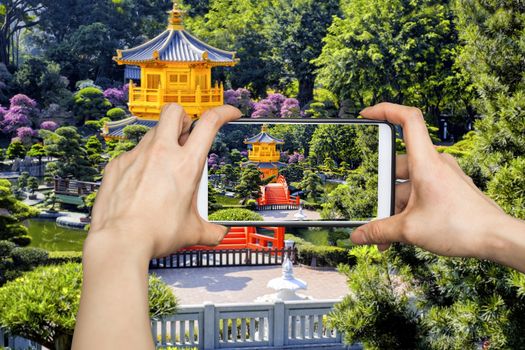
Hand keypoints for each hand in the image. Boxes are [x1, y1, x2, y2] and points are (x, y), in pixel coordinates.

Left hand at [87, 103, 241, 258]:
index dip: (223, 112)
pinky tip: (142, 182)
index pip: (209, 122)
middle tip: (187, 134)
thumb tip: (219, 233)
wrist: (119, 241)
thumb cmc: (154, 234)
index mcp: (186, 165)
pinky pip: (133, 153)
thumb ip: (211, 230)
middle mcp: (161, 153)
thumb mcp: (192, 231)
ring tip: (164, 166)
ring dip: (163, 141)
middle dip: (184, 117)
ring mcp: (137, 156)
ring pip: (153, 132)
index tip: (229, 113)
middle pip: (175, 112)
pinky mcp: (118, 165)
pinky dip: (142, 162)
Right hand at [350, 103, 514, 261]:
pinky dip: (409, 209)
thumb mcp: (410, 230)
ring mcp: (444, 176)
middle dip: (383, 191)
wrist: (496, 238)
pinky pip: (421, 193)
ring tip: (387, 233)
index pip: (408, 119)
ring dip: (395, 207)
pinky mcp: (449, 190)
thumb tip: (358, 236)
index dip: (385, 110)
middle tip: (376, 210)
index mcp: (426, 163)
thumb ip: (379, 231)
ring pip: (408, 184)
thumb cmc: (461, 226)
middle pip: (398, 165)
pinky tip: (402, 231)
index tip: (366, 114)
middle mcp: (436, 164)